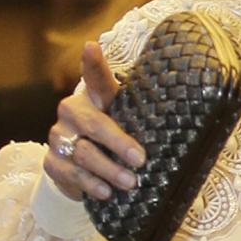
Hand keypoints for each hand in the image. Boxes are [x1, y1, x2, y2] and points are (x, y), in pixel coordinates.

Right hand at [43, 43, 145, 202]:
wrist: (84, 172)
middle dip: (117, 142)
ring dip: (109, 170)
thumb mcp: (130, 127)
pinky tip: (106, 192)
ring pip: (83, 153)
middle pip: (93, 124)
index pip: (95, 78)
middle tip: (140, 160)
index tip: (92, 48)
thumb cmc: (114, 144)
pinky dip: (90, 185)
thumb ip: (144, 118)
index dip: (93, 63)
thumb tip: (188, 119)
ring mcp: (59, 137)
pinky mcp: (52, 162)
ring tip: (130, 183)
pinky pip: (71, 174)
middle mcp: (72, 112)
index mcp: (94, 98)